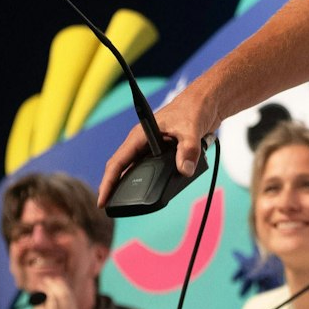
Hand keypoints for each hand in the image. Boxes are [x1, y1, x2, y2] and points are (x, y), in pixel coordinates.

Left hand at [18, 275, 81, 308]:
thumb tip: (52, 291)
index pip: (70, 298)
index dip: (63, 286)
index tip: (57, 279)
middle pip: (64, 294)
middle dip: (56, 283)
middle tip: (48, 278)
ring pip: (52, 296)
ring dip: (46, 288)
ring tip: (41, 284)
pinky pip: (41, 303)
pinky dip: (38, 298)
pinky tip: (35, 296)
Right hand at [97, 86, 214, 206]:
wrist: (206, 102)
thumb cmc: (194, 108)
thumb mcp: (191, 129)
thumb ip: (188, 150)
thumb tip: (184, 171)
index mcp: (141, 134)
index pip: (118, 161)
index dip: (108, 182)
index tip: (102, 200)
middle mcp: (142, 141)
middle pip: (122, 166)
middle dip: (112, 186)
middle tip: (107, 206)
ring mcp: (151, 146)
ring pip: (135, 168)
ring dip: (129, 184)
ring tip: (123, 202)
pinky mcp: (163, 150)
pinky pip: (149, 168)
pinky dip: (146, 180)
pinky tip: (148, 191)